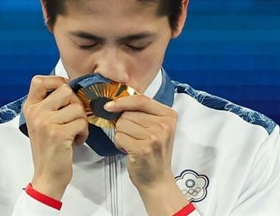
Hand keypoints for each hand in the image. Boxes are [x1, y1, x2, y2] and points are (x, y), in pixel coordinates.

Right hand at [22, 75, 88, 199]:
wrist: (47, 175)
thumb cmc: (49, 148)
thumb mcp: (42, 122)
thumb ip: (51, 104)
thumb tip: (71, 86)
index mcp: (30, 107)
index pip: (39, 80)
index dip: (57, 81)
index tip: (66, 94)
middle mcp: (35, 113)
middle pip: (66, 90)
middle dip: (76, 104)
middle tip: (74, 119)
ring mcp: (45, 123)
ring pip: (77, 107)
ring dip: (82, 121)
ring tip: (74, 132)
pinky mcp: (58, 134)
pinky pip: (82, 122)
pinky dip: (84, 132)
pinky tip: (76, 141)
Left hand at [106, 95, 189, 214]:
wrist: (157, 179)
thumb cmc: (154, 153)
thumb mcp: (156, 128)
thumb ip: (143, 112)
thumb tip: (116, 101)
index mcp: (169, 115)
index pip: (142, 100)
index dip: (123, 101)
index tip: (109, 105)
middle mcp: (164, 125)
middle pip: (128, 113)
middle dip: (124, 124)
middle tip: (134, 137)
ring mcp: (155, 137)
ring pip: (122, 124)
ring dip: (121, 134)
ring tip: (132, 144)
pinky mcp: (143, 149)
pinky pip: (119, 137)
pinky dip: (119, 143)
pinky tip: (128, 150)